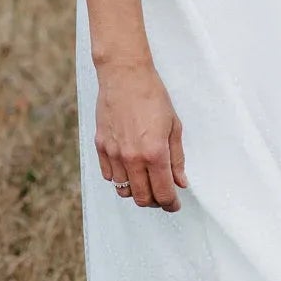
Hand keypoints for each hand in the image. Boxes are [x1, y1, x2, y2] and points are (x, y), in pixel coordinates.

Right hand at [94, 60, 186, 211]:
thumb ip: (177, 158)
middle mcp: (132, 158)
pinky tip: (129, 168)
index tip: (174, 204)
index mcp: (155, 153)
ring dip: (136, 191)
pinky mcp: (101, 146)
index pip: (163, 193)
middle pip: (142, 198)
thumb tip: (180, 182)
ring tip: (145, 181)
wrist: (125, 76)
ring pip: (123, 190)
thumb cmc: (152, 96)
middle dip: (155, 201)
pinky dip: (120, 178)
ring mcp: (114, 153)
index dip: (171, 204)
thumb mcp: (174, 127)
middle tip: (162, 195)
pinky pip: (109, 175)